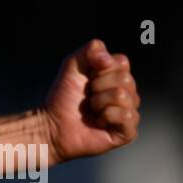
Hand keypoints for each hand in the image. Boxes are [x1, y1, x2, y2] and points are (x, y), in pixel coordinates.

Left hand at [41, 39, 140, 163]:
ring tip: (92, 109)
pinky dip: (107, 116)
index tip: (88, 78)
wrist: (53, 124)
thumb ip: (90, 50)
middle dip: (99, 86)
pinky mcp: (128, 131)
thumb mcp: (72, 64)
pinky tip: (99, 121)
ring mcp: (128, 112)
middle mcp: (127, 93)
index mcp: (116, 76)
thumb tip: (107, 58)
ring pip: (124, 96)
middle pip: (126, 79)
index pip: (122, 62)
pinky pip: (127, 116)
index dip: (101, 68)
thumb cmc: (63, 96)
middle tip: (88, 95)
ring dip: (100, 102)